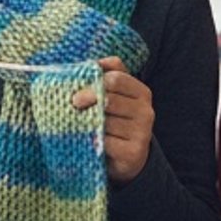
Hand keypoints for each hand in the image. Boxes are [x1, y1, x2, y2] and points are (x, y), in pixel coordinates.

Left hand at [70, 56, 153, 183]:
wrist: (127, 158)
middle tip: (74, 104)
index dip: (94, 83)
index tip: (77, 93)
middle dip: (87, 100)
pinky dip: (92, 141)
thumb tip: (94, 62)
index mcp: (141, 93)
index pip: (116, 79)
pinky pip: (106, 141)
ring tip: (79, 124)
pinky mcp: (134, 152)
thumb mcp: (114, 95)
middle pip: (109, 99)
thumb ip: (107, 74)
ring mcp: (142, 133)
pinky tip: (88, 141)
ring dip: (88, 122)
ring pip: (105, 122)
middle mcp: (146, 111)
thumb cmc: (115, 120)